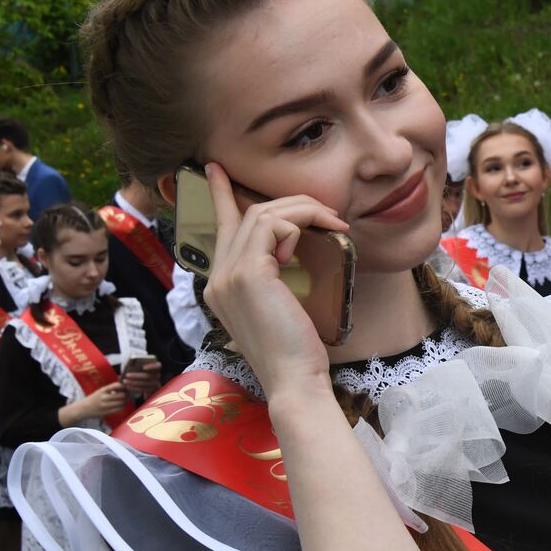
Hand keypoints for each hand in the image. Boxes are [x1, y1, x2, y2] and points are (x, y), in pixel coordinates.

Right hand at [78, 383, 130, 419]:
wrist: (84, 408)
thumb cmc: (95, 398)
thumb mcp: (101, 390)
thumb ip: (111, 387)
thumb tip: (122, 380)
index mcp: (103, 390)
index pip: (117, 385)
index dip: (124, 386)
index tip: (126, 386)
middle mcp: (104, 397)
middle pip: (122, 395)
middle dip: (126, 394)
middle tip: (127, 394)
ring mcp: (105, 405)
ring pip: (122, 402)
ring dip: (125, 401)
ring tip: (124, 400)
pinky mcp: (107, 412)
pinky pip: (119, 409)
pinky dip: (122, 406)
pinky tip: (121, 405)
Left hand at [121, 360, 161, 397]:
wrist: (146, 380)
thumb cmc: (140, 370)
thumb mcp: (139, 366)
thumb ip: (136, 365)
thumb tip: (128, 367)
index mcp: (157, 367)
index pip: (158, 366)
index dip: (151, 366)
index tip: (143, 367)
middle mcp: (158, 375)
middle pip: (148, 376)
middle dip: (136, 376)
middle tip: (127, 375)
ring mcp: (155, 383)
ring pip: (145, 384)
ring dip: (134, 382)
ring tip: (125, 381)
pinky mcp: (151, 390)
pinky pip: (143, 389)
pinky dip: (135, 388)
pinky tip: (127, 386)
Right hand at [201, 162, 348, 398]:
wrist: (295, 380)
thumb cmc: (297, 351)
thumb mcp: (282, 306)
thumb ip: (275, 277)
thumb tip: (292, 246)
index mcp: (222, 286)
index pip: (220, 229)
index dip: (221, 196)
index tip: (217, 170)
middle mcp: (217, 278)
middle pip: (247, 215)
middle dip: (290, 203)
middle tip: (326, 211)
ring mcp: (228, 275)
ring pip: (261, 214)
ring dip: (303, 211)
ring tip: (333, 224)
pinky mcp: (248, 274)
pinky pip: (271, 226)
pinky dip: (298, 225)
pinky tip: (319, 240)